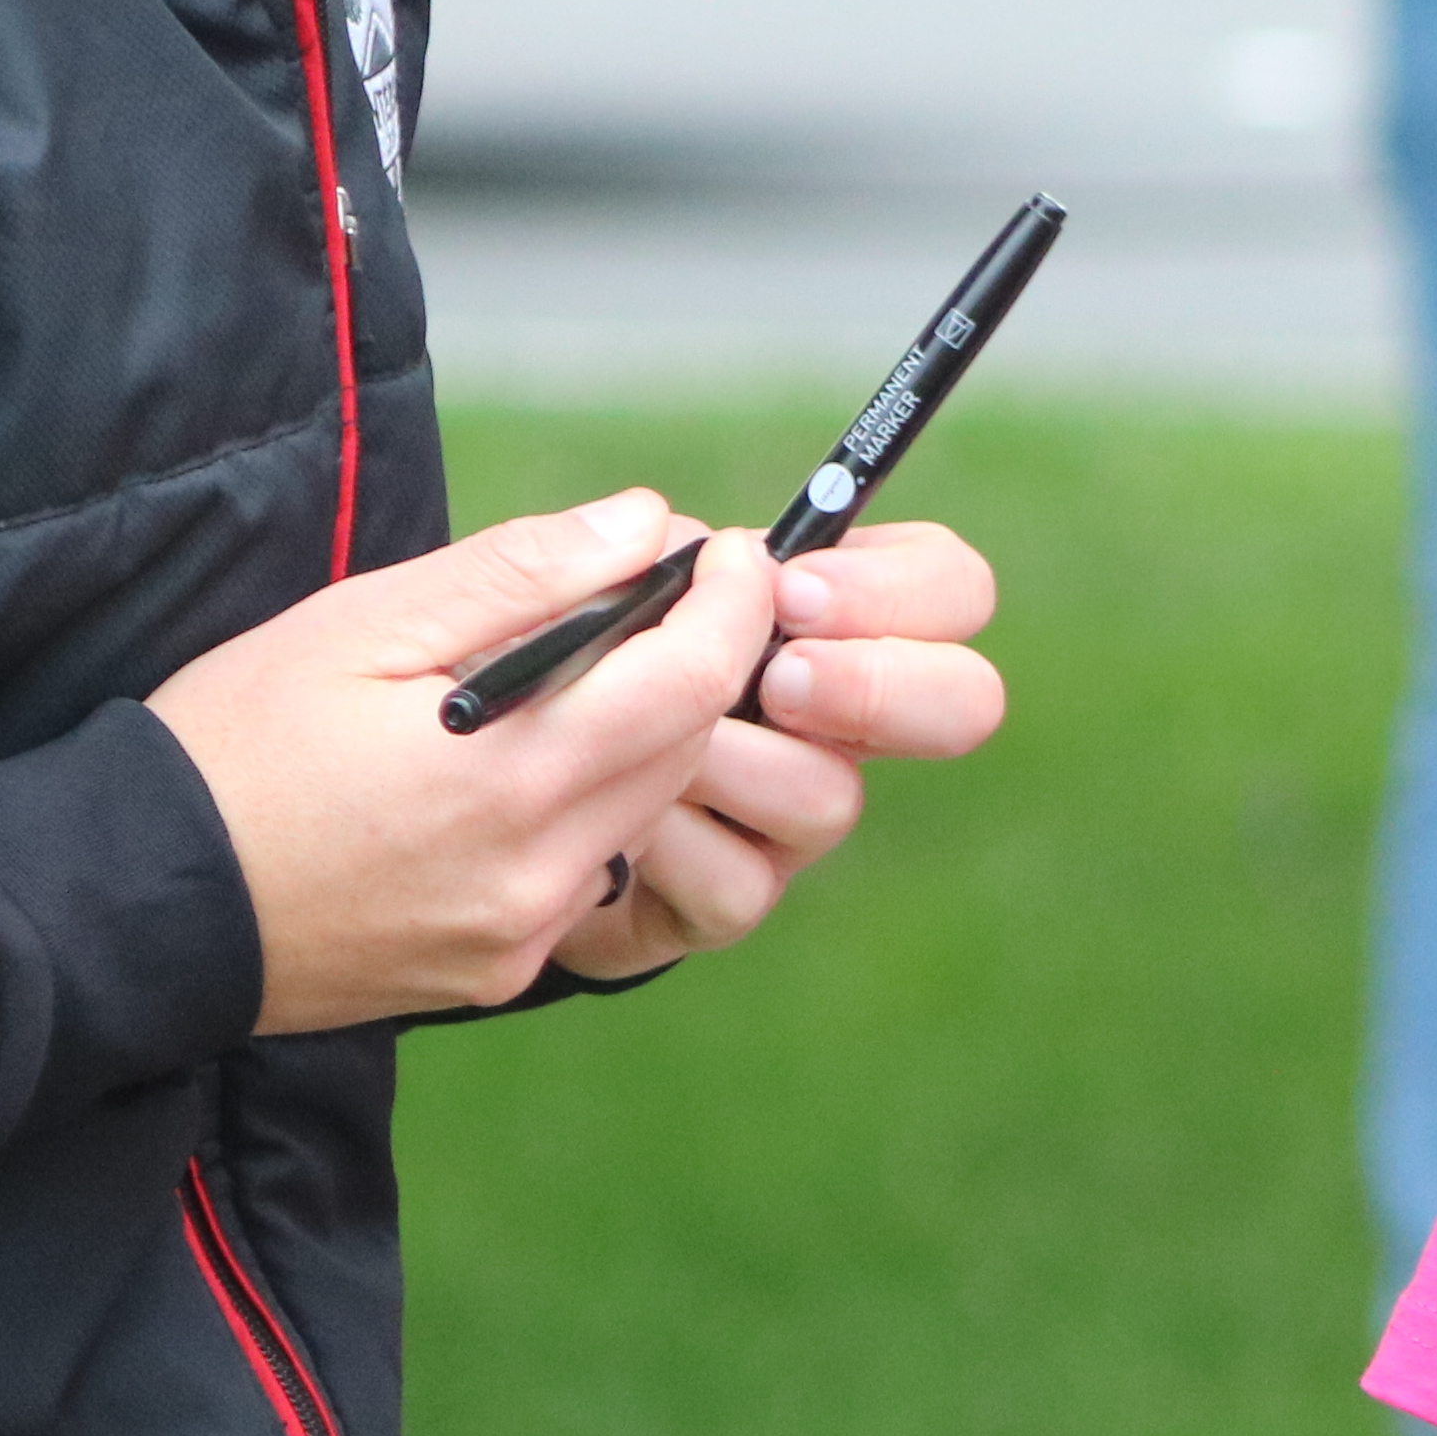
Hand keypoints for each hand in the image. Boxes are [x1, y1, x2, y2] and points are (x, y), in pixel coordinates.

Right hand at [146, 496, 996, 1032]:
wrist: (140, 901)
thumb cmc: (235, 743)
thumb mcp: (364, 621)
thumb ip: (521, 571)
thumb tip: (646, 524)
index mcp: (508, 776)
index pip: (693, 682)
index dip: (733, 604)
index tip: (728, 550)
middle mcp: (537, 872)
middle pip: (685, 747)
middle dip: (695, 660)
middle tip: (656, 588)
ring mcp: (522, 933)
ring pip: (646, 808)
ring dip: (643, 731)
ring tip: (581, 666)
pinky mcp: (499, 969)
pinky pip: (589, 870)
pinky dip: (585, 801)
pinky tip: (517, 760)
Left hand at [565, 517, 1005, 982]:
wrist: (469, 801)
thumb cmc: (534, 668)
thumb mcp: (563, 590)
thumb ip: (628, 558)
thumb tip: (681, 540)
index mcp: (823, 617)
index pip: (949, 585)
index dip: (901, 588)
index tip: (791, 592)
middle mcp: (834, 716)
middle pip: (967, 699)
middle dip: (880, 686)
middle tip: (781, 681)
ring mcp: (793, 811)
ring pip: (833, 797)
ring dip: (737, 763)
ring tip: (648, 749)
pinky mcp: (732, 895)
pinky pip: (742, 883)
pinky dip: (669, 847)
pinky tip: (612, 829)